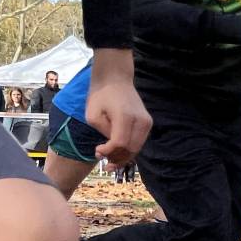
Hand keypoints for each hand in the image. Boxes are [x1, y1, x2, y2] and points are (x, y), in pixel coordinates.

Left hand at [87, 49, 152, 166]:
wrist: (116, 80)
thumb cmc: (101, 95)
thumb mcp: (93, 115)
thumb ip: (104, 132)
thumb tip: (112, 146)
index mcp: (125, 116)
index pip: (120, 143)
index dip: (108, 152)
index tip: (97, 151)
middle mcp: (140, 121)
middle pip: (131, 149)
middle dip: (117, 158)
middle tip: (104, 161)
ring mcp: (147, 122)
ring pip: (137, 148)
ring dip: (124, 156)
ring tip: (110, 159)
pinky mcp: (148, 123)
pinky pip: (139, 141)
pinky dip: (129, 149)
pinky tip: (118, 150)